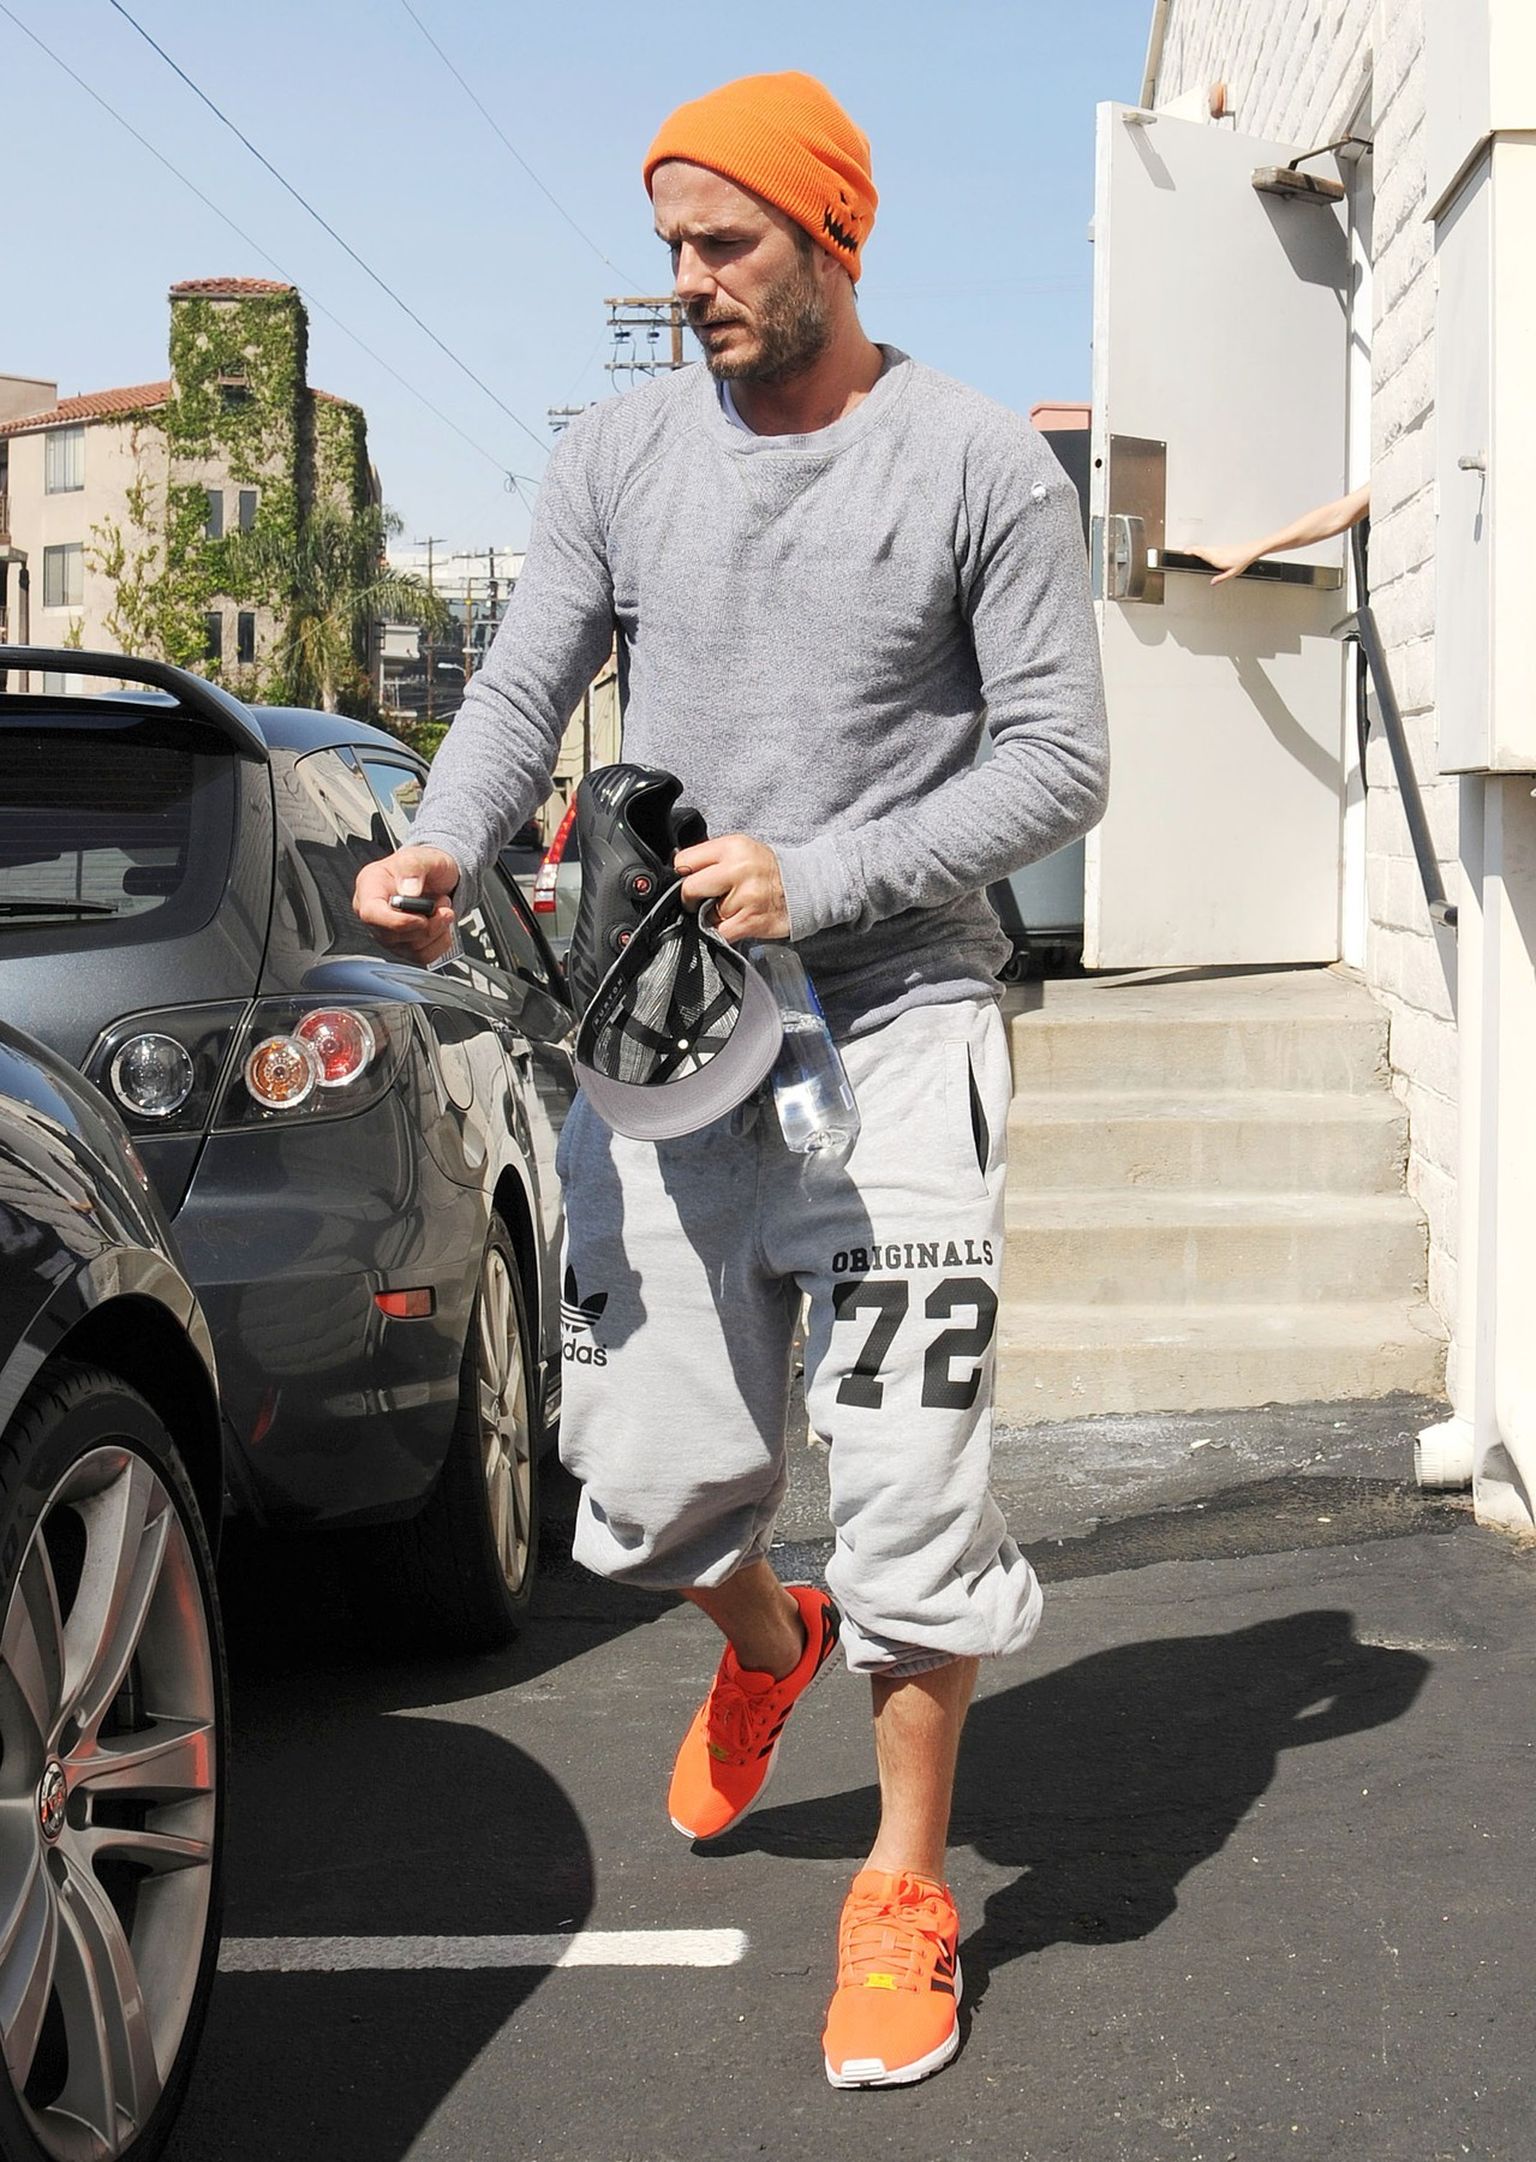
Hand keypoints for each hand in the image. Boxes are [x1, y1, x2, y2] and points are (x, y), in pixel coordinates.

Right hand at [352, 844, 460, 964]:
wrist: (439, 877)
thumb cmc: (424, 866)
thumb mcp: (422, 856)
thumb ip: (413, 868)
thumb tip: (409, 890)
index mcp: (370, 888)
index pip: (371, 914)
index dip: (398, 921)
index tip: (422, 917)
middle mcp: (375, 914)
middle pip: (393, 936)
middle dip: (427, 924)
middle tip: (442, 903)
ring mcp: (387, 933)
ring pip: (411, 949)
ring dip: (437, 931)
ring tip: (442, 908)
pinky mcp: (404, 947)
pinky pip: (423, 957)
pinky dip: (440, 943)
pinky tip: (441, 925)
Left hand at [673, 834, 788, 942]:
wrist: (805, 886)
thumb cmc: (767, 870)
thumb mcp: (740, 849)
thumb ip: (710, 857)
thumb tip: (678, 870)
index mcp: (732, 847)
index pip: (684, 861)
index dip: (682, 874)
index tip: (689, 880)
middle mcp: (738, 869)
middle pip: (689, 888)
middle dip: (690, 898)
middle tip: (701, 899)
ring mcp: (745, 896)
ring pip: (704, 914)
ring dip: (711, 916)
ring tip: (730, 907)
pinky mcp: (750, 921)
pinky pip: (719, 932)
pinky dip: (721, 931)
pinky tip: (733, 921)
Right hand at [1190, 542, 1258, 586]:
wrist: (1251, 550)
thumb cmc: (1243, 560)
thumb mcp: (1233, 573)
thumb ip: (1221, 578)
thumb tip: (1212, 583)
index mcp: (1217, 559)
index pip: (1201, 553)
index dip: (1192, 552)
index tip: (1185, 553)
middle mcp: (1217, 552)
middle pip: (1201, 549)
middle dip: (1192, 549)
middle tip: (1185, 551)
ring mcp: (1219, 549)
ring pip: (1205, 548)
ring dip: (1197, 548)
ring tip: (1191, 551)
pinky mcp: (1222, 548)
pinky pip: (1210, 548)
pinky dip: (1204, 549)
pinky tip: (1204, 552)